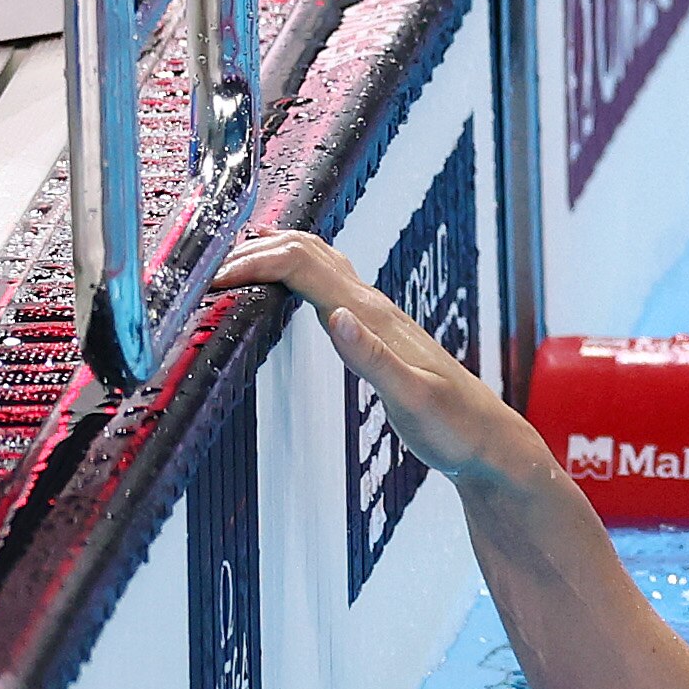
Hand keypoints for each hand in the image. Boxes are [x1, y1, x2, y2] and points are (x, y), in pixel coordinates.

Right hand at [215, 231, 548, 487]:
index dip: (253, 264)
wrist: (485, 437)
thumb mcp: (411, 399)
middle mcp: (372, 307)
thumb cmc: (452, 425)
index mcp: (372, 316)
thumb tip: (336, 316)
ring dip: (271, 252)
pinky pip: (327, 285)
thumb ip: (372, 359)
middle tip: (203, 272)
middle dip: (252, 251)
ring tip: (226, 264)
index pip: (302, 267)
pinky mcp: (373, 331)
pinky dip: (292, 272)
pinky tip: (279, 283)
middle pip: (305, 252)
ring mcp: (374, 316)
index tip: (210, 282)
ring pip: (318, 261)